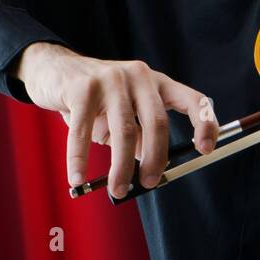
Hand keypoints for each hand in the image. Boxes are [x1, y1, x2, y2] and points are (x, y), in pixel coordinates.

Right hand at [14, 42, 218, 197]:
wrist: (54, 69)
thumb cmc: (97, 99)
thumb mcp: (125, 114)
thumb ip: (140, 137)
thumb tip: (150, 171)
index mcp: (157, 83)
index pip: (193, 100)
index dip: (204, 124)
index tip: (206, 150)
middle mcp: (139, 76)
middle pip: (157, 122)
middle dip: (156, 158)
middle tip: (150, 183)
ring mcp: (111, 79)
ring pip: (124, 130)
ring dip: (121, 167)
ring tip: (117, 189)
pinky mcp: (81, 88)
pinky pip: (83, 131)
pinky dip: (80, 159)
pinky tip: (78, 178)